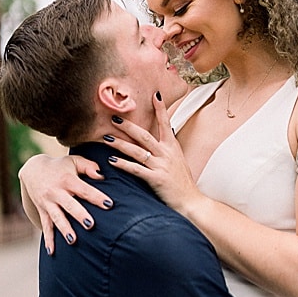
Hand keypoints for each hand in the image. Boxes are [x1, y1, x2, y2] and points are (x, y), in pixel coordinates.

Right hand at [19, 153, 109, 254]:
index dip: (96, 197)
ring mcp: (48, 203)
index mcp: (68, 180)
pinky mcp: (42, 211)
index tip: (109, 204)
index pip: (84, 190)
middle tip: (90, 225)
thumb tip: (101, 176)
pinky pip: (45, 226)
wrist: (32, 169)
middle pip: (69, 205)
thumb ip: (89, 166)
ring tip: (73, 240)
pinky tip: (52, 251)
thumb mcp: (73, 161)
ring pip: (56, 218)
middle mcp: (56, 192)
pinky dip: (48, 239)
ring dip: (64, 229)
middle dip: (79, 215)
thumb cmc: (60, 166)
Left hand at [104, 93, 203, 215]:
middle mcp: (167, 154)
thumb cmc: (183, 183)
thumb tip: (165, 135)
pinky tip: (111, 161)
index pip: (166, 123)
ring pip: (137, 150)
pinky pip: (137, 169)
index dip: (160, 109)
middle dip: (129, 126)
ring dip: (120, 143)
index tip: (154, 94)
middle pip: (145, 135)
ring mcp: (161, 166)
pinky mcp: (156, 179)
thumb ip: (169, 149)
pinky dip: (123, 164)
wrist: (191, 202)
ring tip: (106, 138)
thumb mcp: (179, 161)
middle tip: (114, 118)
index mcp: (173, 148)